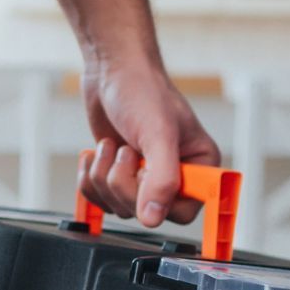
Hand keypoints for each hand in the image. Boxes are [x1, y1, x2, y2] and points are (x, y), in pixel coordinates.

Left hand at [77, 55, 221, 226]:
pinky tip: (96, 153)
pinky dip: (90, 178)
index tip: (145, 172)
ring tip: (113, 145)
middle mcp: (175, 177)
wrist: (112, 72)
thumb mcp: (158, 134)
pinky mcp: (119, 177)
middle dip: (123, 182)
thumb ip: (161, 179)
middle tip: (127, 149)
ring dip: (104, 176)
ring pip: (118, 207)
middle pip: (145, 213)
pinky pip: (99, 200)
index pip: (184, 212)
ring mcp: (144, 179)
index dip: (158, 199)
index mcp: (199, 167)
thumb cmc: (143, 91)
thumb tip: (153, 217)